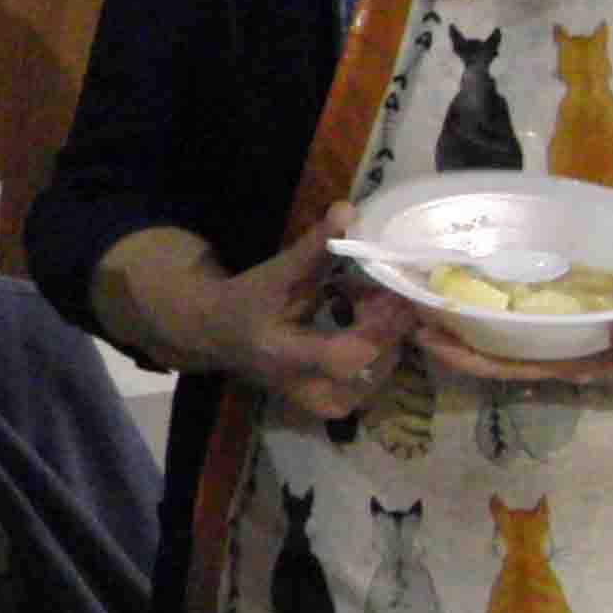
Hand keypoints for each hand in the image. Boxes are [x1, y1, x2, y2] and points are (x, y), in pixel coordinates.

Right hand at [225, 208, 418, 422]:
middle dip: (387, 328)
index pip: (345, 356)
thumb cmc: (248, 300)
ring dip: (385, 338)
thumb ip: (314, 246)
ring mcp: (316, 402)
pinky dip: (378, 350)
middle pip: (368, 370)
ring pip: (374, 378)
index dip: (378, 327)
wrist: (218, 335)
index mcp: (283, 354)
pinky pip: (368, 381)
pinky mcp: (327, 403)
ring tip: (374, 304)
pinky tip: (366, 322)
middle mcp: (302, 387)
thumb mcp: (277, 272)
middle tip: (388, 291)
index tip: (393, 293)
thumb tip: (348, 209)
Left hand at [413, 292, 612, 407]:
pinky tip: (488, 267)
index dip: (461, 352)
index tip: (420, 329)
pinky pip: (535, 306)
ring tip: (429, 275)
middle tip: (404, 292)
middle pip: (493, 344)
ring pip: (508, 325)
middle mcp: (563, 352)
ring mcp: (573, 335)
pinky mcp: (587, 314)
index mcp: (576, 365)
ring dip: (470, 307)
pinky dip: (508, 291)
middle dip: (450, 325)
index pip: (504, 363)